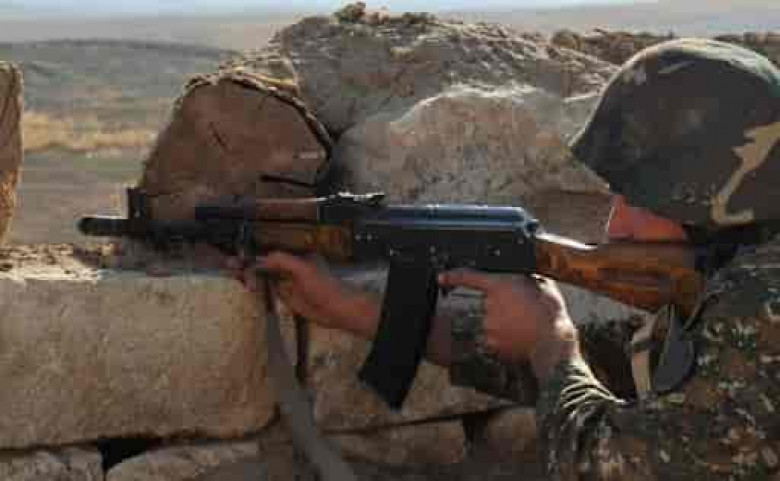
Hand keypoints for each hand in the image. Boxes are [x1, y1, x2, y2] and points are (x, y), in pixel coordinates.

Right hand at [227, 252, 379, 335]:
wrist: (336, 310)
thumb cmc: (324, 286)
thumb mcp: (303, 269)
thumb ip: (283, 261)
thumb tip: (262, 257)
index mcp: (295, 256)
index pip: (270, 251)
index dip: (254, 252)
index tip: (238, 254)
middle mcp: (289, 267)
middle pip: (264, 263)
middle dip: (248, 263)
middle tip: (230, 266)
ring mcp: (287, 282)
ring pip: (264, 276)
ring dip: (250, 275)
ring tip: (234, 274)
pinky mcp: (286, 297)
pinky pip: (268, 290)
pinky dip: (257, 288)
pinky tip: (246, 286)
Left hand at [438, 271, 580, 380]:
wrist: (554, 341)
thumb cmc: (550, 311)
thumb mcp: (541, 283)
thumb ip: (525, 277)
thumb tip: (521, 275)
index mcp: (499, 286)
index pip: (468, 277)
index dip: (452, 276)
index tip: (442, 277)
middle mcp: (489, 306)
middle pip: (484, 303)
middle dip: (499, 306)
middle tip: (520, 310)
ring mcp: (489, 327)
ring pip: (489, 322)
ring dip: (502, 323)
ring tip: (523, 325)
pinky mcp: (492, 345)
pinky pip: (494, 338)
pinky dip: (504, 338)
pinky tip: (519, 336)